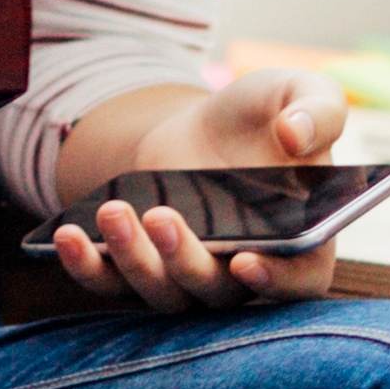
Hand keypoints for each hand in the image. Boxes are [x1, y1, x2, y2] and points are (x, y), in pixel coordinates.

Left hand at [49, 69, 352, 312]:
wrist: (203, 127)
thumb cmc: (265, 117)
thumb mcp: (300, 93)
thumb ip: (319, 107)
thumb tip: (298, 134)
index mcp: (301, 242)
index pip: (299, 282)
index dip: (276, 280)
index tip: (245, 260)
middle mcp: (244, 273)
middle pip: (217, 292)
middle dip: (185, 261)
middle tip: (161, 216)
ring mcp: (188, 278)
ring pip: (162, 294)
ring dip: (133, 261)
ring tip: (113, 211)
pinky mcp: (140, 271)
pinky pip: (111, 284)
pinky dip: (87, 267)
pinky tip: (69, 235)